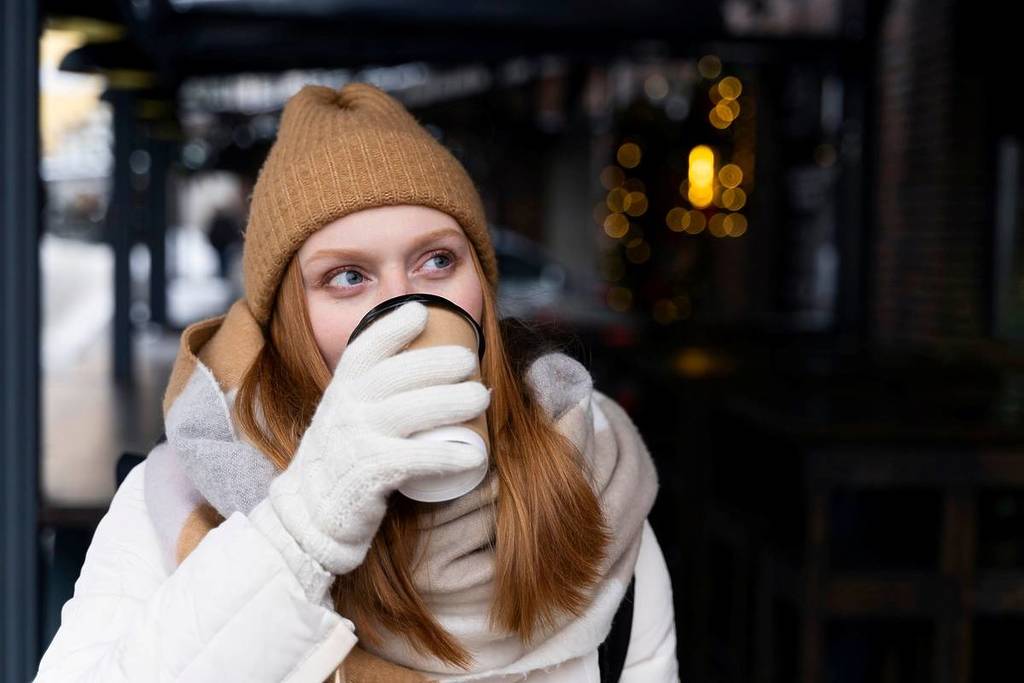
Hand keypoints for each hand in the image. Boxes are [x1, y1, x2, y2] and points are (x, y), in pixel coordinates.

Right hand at [249, 301, 488, 601]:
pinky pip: (415, 459)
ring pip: (411, 410)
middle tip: (470, 362)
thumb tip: (416, 356)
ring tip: (483, 398)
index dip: (392, 327)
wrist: (310, 513)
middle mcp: (346, 408)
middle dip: (438, 362)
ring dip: (452, 401)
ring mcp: (357, 441)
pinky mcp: (370, 475)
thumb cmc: (342, 456)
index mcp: (342, 388)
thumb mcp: (345, 411)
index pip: (365, 348)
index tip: (421, 312)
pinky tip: (475, 452)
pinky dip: (448, 456)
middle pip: (398, 374)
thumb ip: (370, 386)